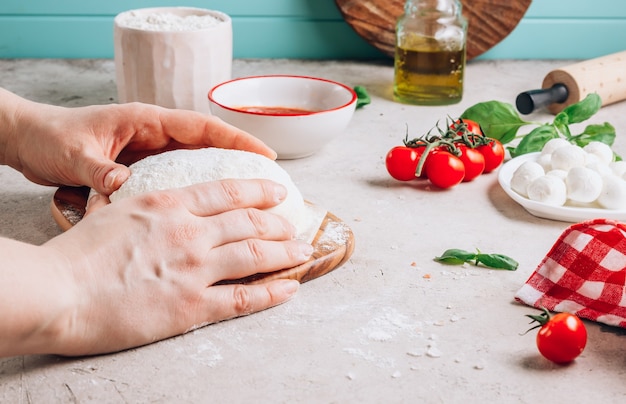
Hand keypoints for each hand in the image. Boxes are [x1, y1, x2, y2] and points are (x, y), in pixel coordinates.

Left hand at [4, 90, 272, 194]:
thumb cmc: (51, 138)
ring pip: (198, 164)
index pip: (201, 128)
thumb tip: (120, 185)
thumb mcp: (75, 154)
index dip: (236, 139)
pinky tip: (212, 213)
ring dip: (224, 179)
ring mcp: (151, 152)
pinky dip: (198, 192)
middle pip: (209, 146)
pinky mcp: (143, 168)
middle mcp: (155, 135)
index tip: (266, 154)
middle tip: (271, 184)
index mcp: (146, 122)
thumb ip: (99, 170)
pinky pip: (180, 179)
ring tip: (252, 202)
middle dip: (241, 161)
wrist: (31, 141)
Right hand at [40, 179, 310, 355]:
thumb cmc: (76, 253)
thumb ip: (136, 203)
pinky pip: (243, 297)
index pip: (228, 192)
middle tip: (294, 226)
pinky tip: (291, 287)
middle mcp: (190, 231)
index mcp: (170, 203)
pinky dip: (272, 292)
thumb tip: (134, 193)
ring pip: (255, 255)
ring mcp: (195, 267)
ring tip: (302, 252)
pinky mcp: (192, 305)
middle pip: (249, 222)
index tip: (278, 192)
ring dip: (284, 253)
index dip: (259, 191)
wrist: (59, 291)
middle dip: (278, 224)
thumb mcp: (110, 211)